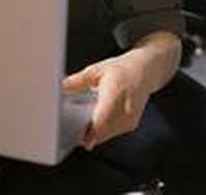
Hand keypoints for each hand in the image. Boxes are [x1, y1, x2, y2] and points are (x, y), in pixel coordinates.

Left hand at [63, 33, 180, 148]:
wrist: (146, 71)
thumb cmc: (123, 69)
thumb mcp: (97, 69)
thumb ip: (77, 81)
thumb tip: (59, 88)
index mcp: (116, 93)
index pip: (100, 121)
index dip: (86, 132)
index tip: (72, 134)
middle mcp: (126, 108)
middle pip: (100, 132)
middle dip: (84, 132)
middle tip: (72, 125)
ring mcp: (130, 118)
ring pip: (105, 136)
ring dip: (92, 133)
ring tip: (86, 118)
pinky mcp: (131, 125)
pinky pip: (111, 134)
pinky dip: (102, 130)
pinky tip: (98, 118)